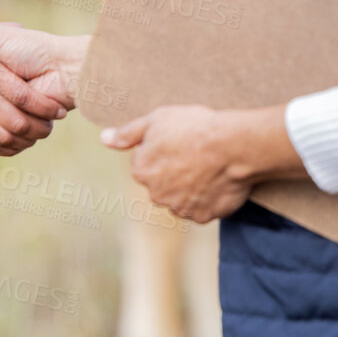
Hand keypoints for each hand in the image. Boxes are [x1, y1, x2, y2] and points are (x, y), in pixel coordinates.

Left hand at [102, 104, 305, 223]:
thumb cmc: (195, 128)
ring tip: (209, 167)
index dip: (163, 149)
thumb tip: (103, 139)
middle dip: (174, 172)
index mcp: (141, 171)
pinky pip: (203, 207)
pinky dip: (209, 197)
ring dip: (191, 186)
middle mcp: (157, 195)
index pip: (146, 162)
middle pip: (162, 183)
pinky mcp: (205, 216)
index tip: (179, 141)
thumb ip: (127, 133)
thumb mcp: (157, 119)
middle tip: (194, 154)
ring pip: (182, 197)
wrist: (234, 147)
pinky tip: (218, 180)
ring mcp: (181, 208)